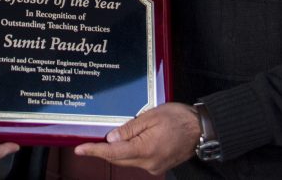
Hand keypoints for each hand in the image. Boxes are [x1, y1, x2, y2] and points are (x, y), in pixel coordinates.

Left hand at [74, 103, 199, 174]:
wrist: (202, 129)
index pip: (113, 152)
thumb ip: (130, 128)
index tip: (79, 150)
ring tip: (107, 140)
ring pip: (127, 160)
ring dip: (116, 151)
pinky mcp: (159, 166)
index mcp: (145, 149)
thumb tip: (111, 138)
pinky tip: (128, 142)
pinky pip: (138, 160)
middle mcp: (148, 163)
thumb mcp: (151, 116)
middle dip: (102, 152)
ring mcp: (154, 167)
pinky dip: (129, 152)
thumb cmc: (179, 118)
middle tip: (87, 145)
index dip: (94, 151)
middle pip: (118, 159)